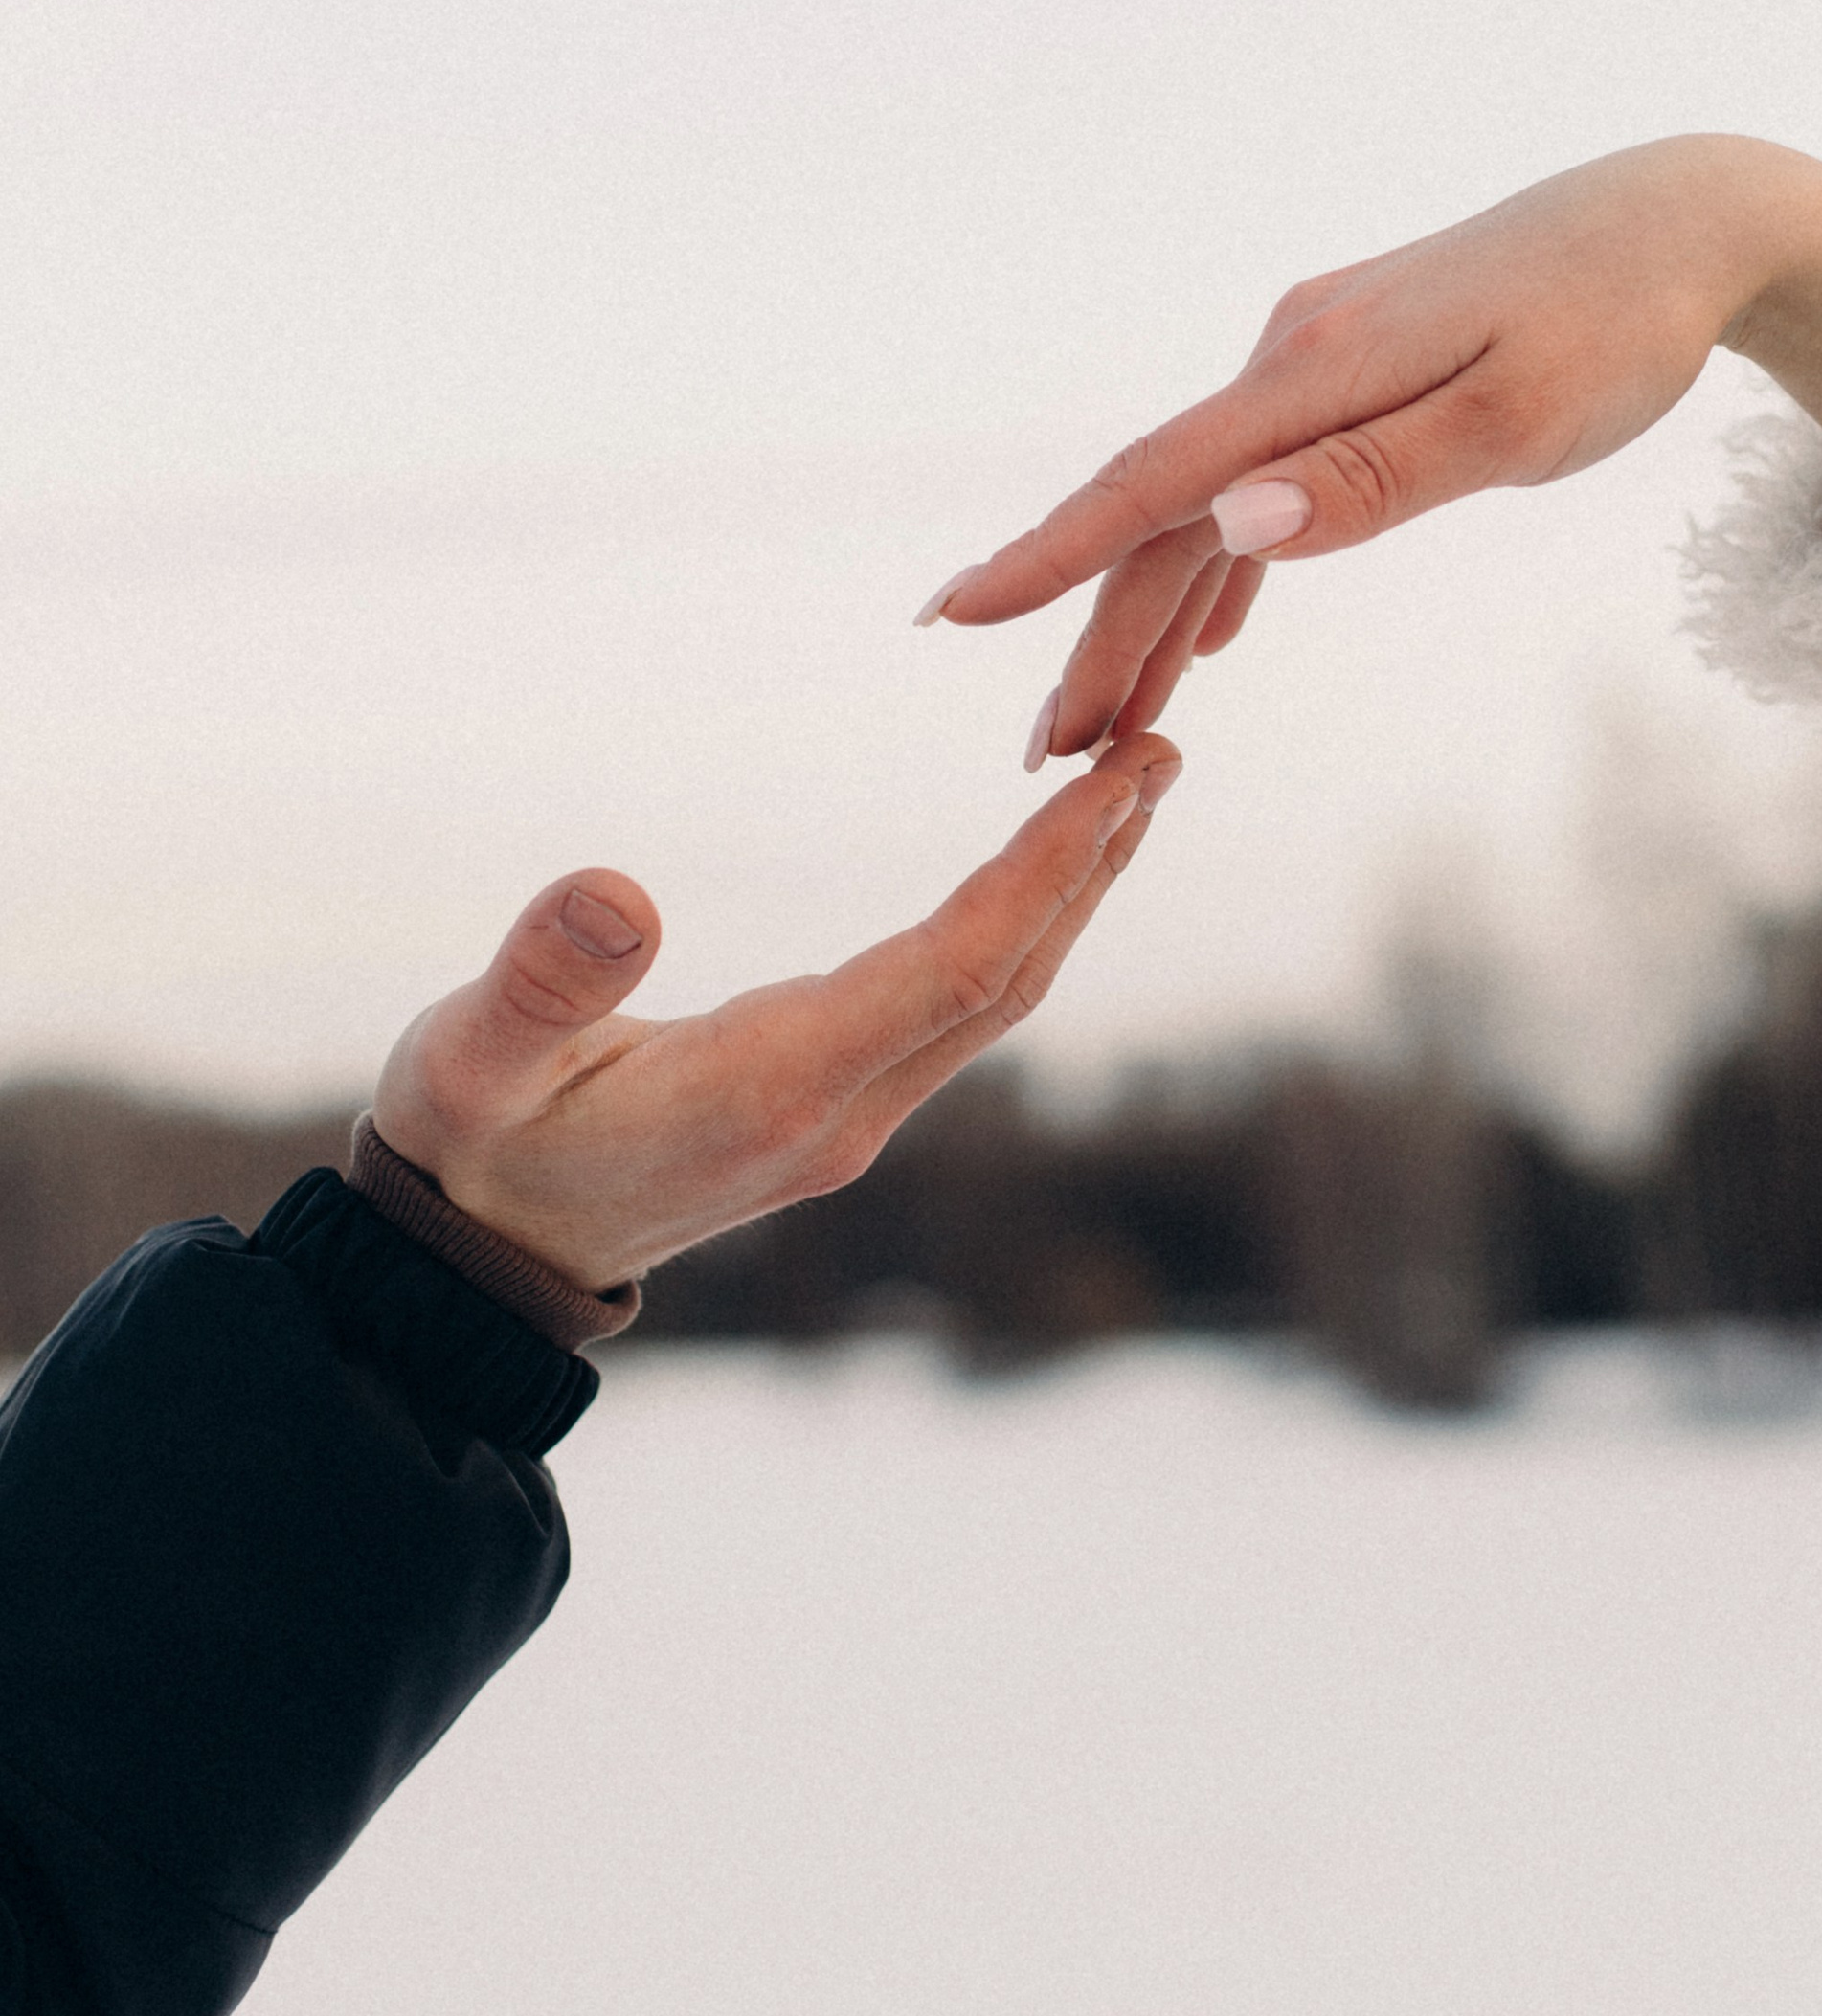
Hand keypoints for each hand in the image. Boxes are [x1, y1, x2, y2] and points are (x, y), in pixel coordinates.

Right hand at [371, 736, 1180, 1292]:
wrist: (471, 1261)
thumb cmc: (464, 1146)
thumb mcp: (465, 1065)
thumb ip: (535, 985)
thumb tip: (617, 892)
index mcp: (773, 1090)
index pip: (954, 971)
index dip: (1040, 873)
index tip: (1112, 783)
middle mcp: (837, 1114)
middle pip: (1004, 984)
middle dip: (1087, 869)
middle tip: (1163, 754)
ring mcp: (842, 1120)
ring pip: (991, 1000)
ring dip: (1065, 896)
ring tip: (1130, 791)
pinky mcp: (829, 1109)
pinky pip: (953, 1008)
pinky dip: (1010, 926)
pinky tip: (1035, 869)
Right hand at [922, 137, 1821, 762]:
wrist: (1684, 221)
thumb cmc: (1620, 326)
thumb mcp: (1515, 423)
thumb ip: (1370, 482)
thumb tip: (1226, 531)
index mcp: (1318, 370)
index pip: (1154, 480)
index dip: (1052, 556)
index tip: (955, 617)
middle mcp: (1294, 355)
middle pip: (1166, 510)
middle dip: (1095, 632)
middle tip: (1042, 757)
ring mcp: (1321, 359)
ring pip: (1209, 502)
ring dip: (1155, 611)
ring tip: (1103, 722)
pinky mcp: (1359, 368)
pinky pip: (1262, 478)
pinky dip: (1224, 561)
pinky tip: (1213, 633)